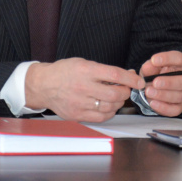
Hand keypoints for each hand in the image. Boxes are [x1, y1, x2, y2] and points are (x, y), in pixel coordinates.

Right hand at [25, 57, 144, 121]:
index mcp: (86, 71)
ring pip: (110, 107)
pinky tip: (108, 106)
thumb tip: (127, 74)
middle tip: (126, 89)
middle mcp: (83, 87)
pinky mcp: (78, 115)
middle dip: (126, 92)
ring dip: (119, 102)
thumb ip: (104, 70)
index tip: (138, 81)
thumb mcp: (84, 63)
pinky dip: (110, 112)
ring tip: (116, 97)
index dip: (130, 79)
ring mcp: (80, 103)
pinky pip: (101, 117)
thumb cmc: (64, 72)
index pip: (115, 75)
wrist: (43, 85)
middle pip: (115, 94)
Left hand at [139, 51, 181, 116]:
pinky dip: (163, 108)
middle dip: (169, 83)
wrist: (156, 87)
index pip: (179, 59)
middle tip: (154, 82)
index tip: (154, 60)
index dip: (167, 59)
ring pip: (180, 96)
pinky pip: (175, 109)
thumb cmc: (156, 73)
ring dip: (163, 95)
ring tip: (148, 92)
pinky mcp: (181, 106)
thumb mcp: (151, 67)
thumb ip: (149, 67)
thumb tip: (148, 66)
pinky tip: (153, 103)